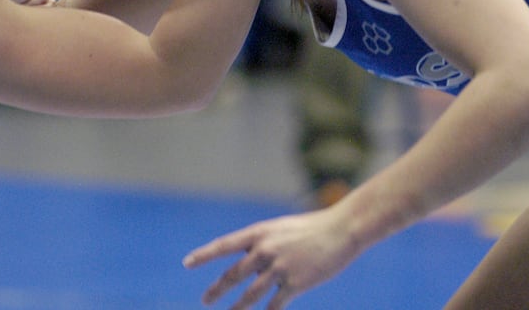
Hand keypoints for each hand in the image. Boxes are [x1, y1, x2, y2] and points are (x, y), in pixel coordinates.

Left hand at [183, 207, 356, 308]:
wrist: (341, 230)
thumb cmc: (312, 228)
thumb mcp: (280, 229)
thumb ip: (262, 244)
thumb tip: (248, 262)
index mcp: (259, 232)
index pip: (224, 245)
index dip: (204, 255)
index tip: (187, 263)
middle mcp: (265, 250)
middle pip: (233, 274)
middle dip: (217, 290)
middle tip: (205, 301)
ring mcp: (279, 268)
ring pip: (250, 295)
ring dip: (237, 309)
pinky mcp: (295, 284)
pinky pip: (274, 306)